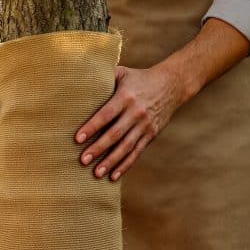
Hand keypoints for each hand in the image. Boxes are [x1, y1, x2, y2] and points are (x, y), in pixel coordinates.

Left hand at [76, 65, 187, 181]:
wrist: (172, 85)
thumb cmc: (139, 78)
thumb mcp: (123, 73)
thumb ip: (103, 77)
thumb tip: (80, 79)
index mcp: (125, 97)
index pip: (106, 114)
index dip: (92, 127)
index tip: (77, 139)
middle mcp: (136, 113)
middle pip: (115, 134)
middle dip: (98, 148)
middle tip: (82, 160)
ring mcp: (145, 125)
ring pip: (126, 147)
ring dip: (111, 161)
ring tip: (96, 173)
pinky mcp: (151, 135)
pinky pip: (136, 152)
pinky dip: (125, 165)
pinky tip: (113, 176)